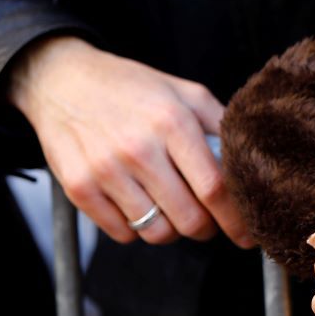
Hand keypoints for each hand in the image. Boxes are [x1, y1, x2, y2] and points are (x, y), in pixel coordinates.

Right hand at [7, 35, 251, 246]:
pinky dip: (137, 229)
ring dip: (173, 231)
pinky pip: (122, 234)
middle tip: (208, 220)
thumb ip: (220, 126)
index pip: (215, 187)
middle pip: (189, 219)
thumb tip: (251, 165)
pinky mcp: (78, 187)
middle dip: (207, 229)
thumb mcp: (185, 93)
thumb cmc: (133, 88)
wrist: (63, 80)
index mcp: (174, 122)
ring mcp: (106, 170)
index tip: (250, 235)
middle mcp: (139, 148)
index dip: (237, 219)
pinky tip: (139, 204)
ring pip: (156, 233)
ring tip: (172, 209)